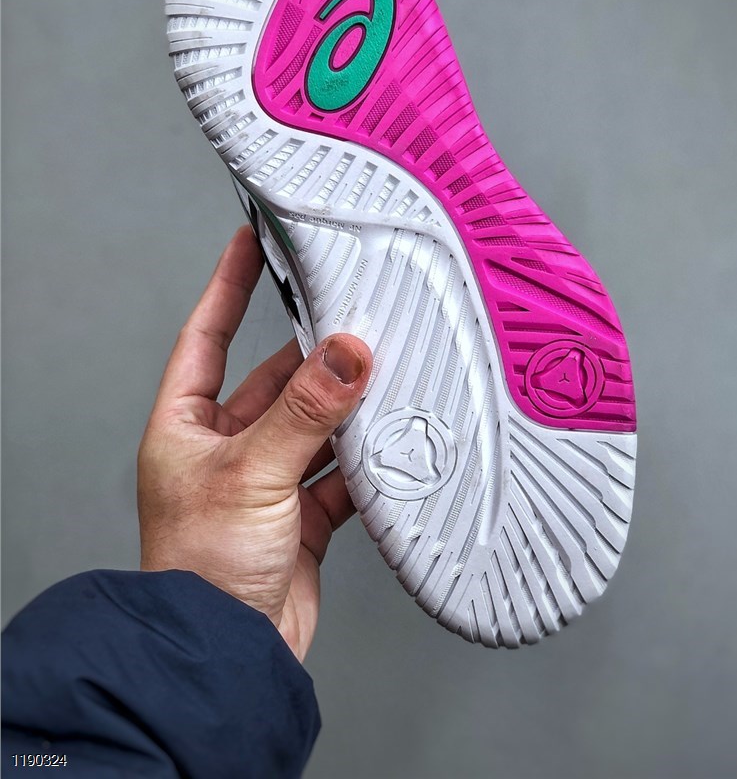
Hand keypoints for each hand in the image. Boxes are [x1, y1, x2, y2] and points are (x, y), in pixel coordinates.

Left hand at [137, 226, 371, 659]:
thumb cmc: (202, 570)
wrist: (226, 659)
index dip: (228, 285)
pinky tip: (390, 442)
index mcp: (184, 428)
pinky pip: (337, 473)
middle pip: (271, 380)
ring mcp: (263, 482)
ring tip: (383, 373)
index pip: (206, 336)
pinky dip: (363, 461)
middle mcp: (222, 449)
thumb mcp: (251, 474)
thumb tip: (347, 352)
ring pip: (311, 425)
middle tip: (352, 315)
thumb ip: (305, 412)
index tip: (252, 239)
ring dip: (344, 407)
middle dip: (312, 354)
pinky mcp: (297, 516)